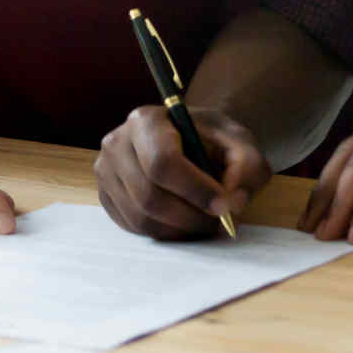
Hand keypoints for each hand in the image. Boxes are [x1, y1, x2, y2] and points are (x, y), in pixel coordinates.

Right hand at [95, 105, 272, 238]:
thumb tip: (232, 200)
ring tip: (204, 222)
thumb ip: (247, 168)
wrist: (190, 140)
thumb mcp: (240, 144)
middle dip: (190, 216)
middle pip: (149, 196)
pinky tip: (183, 221)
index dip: (195, 190)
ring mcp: (106, 172)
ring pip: (141, 217)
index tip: (223, 205)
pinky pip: (133, 227)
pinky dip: (164, 232)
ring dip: (179, 229)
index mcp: (146, 120)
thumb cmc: (212, 140)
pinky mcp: (106, 196)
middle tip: (218, 221)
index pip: (162, 162)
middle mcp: (116, 143)